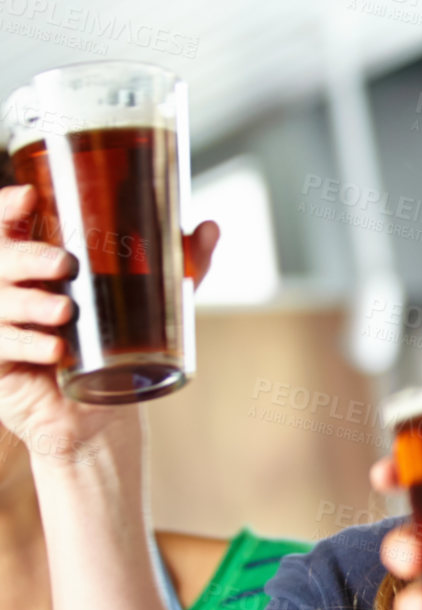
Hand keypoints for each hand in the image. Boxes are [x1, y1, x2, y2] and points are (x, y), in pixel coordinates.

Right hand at [0, 183, 217, 460]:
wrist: (104, 412)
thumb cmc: (120, 345)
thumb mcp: (155, 300)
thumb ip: (183, 264)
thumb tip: (212, 227)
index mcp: (36, 266)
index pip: (7, 227)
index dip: (7, 209)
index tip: (30, 198)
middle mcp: (10, 291)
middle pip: (0, 261)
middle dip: (26, 258)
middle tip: (64, 265)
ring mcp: (1, 327)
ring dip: (29, 304)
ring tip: (64, 312)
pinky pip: (1, 347)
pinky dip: (26, 346)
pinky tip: (55, 349)